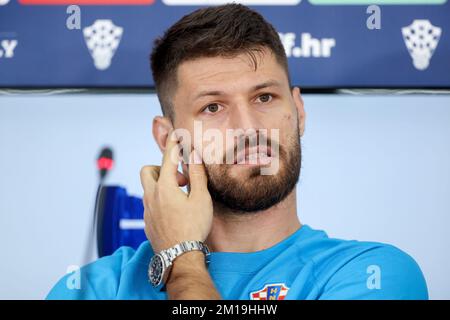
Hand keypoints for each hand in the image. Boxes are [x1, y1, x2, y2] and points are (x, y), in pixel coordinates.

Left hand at [140, 129, 212, 253]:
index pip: (168, 158)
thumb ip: (196, 175)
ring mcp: (147, 210)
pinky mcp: (147, 221)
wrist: (179, 256)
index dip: (173, 144)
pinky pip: (150, 203)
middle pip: (147, 171)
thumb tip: (194, 156)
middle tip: (179, 178)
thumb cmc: (193, 227)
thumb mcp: (201, 199)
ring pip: (148, 188)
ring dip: (162, 185)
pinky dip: (160, 200)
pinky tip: (175, 211)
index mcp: (164, 187)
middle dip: (161, 168)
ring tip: (180, 196)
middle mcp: (151, 196)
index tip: (176, 134)